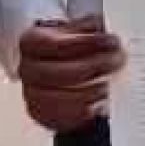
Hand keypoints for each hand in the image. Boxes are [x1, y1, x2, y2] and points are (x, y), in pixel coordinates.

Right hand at [18, 15, 125, 132]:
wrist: (63, 69)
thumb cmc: (70, 46)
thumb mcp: (79, 28)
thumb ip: (89, 27)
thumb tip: (102, 29)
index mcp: (32, 41)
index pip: (56, 44)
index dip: (86, 43)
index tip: (110, 41)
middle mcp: (27, 68)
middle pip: (59, 73)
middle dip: (92, 67)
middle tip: (117, 62)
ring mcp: (31, 93)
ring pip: (59, 98)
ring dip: (89, 92)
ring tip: (109, 85)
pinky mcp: (41, 114)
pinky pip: (62, 118)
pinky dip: (83, 112)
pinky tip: (99, 103)